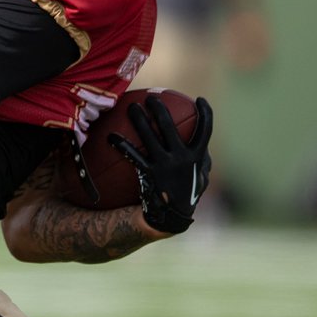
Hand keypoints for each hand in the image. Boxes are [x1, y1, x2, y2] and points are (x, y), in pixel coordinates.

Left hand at [111, 95, 212, 233]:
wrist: (172, 218)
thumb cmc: (186, 194)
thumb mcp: (201, 178)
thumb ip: (202, 160)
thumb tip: (204, 144)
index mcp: (197, 156)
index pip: (205, 130)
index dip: (206, 113)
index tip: (199, 99)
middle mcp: (182, 158)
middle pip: (169, 126)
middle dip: (159, 108)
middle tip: (151, 98)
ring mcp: (164, 165)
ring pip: (149, 136)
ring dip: (138, 119)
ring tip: (130, 107)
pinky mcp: (149, 173)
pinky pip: (132, 156)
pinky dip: (121, 145)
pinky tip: (110, 136)